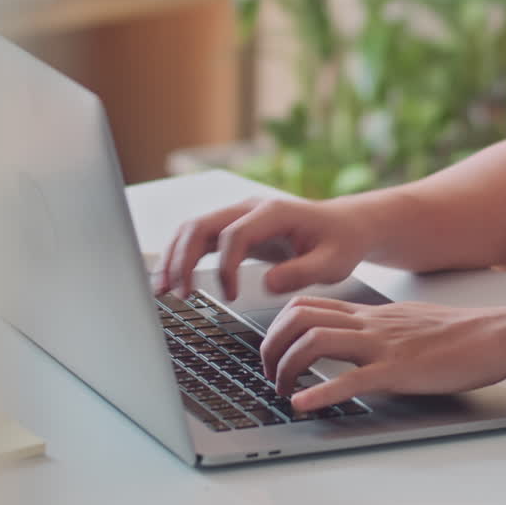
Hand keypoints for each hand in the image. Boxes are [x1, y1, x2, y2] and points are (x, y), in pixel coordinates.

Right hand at [154, 197, 374, 299]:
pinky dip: (181, 258)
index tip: (229, 296)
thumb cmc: (340, 243)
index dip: (226, 266)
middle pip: (202, 225)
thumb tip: (266, 284)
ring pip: (193, 230)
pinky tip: (172, 282)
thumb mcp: (332, 263)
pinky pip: (199, 239)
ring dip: (174, 258)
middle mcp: (249, 208)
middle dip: (184, 259)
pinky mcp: (233, 229)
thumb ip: (302, 272)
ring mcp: (238, 217)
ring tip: (162, 290)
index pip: (235, 234)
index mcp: (274, 212)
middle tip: (178, 293)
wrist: (343, 227)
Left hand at [261, 296, 505, 411]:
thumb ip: (374, 328)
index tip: (271, 349)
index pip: (307, 304)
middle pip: (300, 318)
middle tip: (266, 373)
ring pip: (316, 341)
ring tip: (281, 390)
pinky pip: (352, 379)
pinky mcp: (398, 370)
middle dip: (271, 345)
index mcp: (369, 314)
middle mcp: (368, 324)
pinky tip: (304, 404)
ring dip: (287, 367)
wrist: (496, 335)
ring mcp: (382, 346)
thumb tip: (349, 340)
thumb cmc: (457, 334)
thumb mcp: (405, 323)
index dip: (277, 325)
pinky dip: (321, 392)